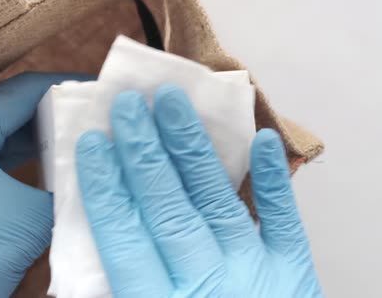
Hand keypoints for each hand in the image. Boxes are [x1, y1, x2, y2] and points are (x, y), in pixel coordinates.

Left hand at [0, 73, 89, 297]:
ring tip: (81, 148)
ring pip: (0, 143)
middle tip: (98, 123)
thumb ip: (69, 188)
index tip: (103, 94)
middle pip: (11, 114)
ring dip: (41, 146)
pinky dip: (20, 169)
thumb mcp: (29, 218)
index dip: (69, 88)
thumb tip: (97, 174)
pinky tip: (50, 177)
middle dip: (58, 119)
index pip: (23, 90)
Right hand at [76, 85, 322, 296]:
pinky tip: (264, 139)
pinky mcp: (295, 272)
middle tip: (129, 103)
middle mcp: (207, 284)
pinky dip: (275, 180)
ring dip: (192, 148)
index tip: (92, 143)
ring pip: (216, 201)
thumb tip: (87, 254)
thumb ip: (115, 292)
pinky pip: (284, 219)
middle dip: (145, 152)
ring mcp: (255, 273)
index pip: (125, 236)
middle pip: (169, 208)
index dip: (106, 187)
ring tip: (173, 104)